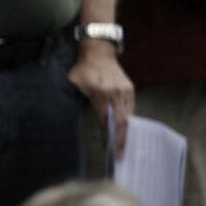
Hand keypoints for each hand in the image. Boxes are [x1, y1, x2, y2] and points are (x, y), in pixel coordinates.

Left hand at [67, 39, 134, 156]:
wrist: (98, 52)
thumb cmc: (83, 69)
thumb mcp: (75, 83)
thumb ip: (80, 100)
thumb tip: (85, 118)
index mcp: (101, 93)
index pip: (106, 119)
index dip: (108, 135)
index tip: (109, 148)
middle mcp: (115, 93)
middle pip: (120, 121)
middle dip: (120, 139)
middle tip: (120, 154)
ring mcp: (125, 90)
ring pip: (127, 115)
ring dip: (126, 131)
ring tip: (124, 145)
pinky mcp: (130, 88)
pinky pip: (130, 107)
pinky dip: (127, 119)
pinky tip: (125, 129)